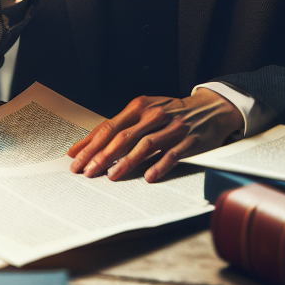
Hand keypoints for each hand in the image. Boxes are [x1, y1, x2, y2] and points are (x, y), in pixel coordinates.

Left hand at [67, 88, 242, 182]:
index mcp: (139, 107)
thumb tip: (96, 144)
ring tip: (111, 176)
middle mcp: (153, 115)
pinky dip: (159, 166)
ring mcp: (171, 127)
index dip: (90, 142)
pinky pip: (172, 154)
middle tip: (86, 171)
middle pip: (122, 137)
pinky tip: (148, 177)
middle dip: (101, 155)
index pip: (109, 126)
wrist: (209, 108)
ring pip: (144, 146)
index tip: (74, 157)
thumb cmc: (171, 112)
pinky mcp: (189, 140)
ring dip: (126, 162)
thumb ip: (125, 126)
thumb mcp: (147, 111)